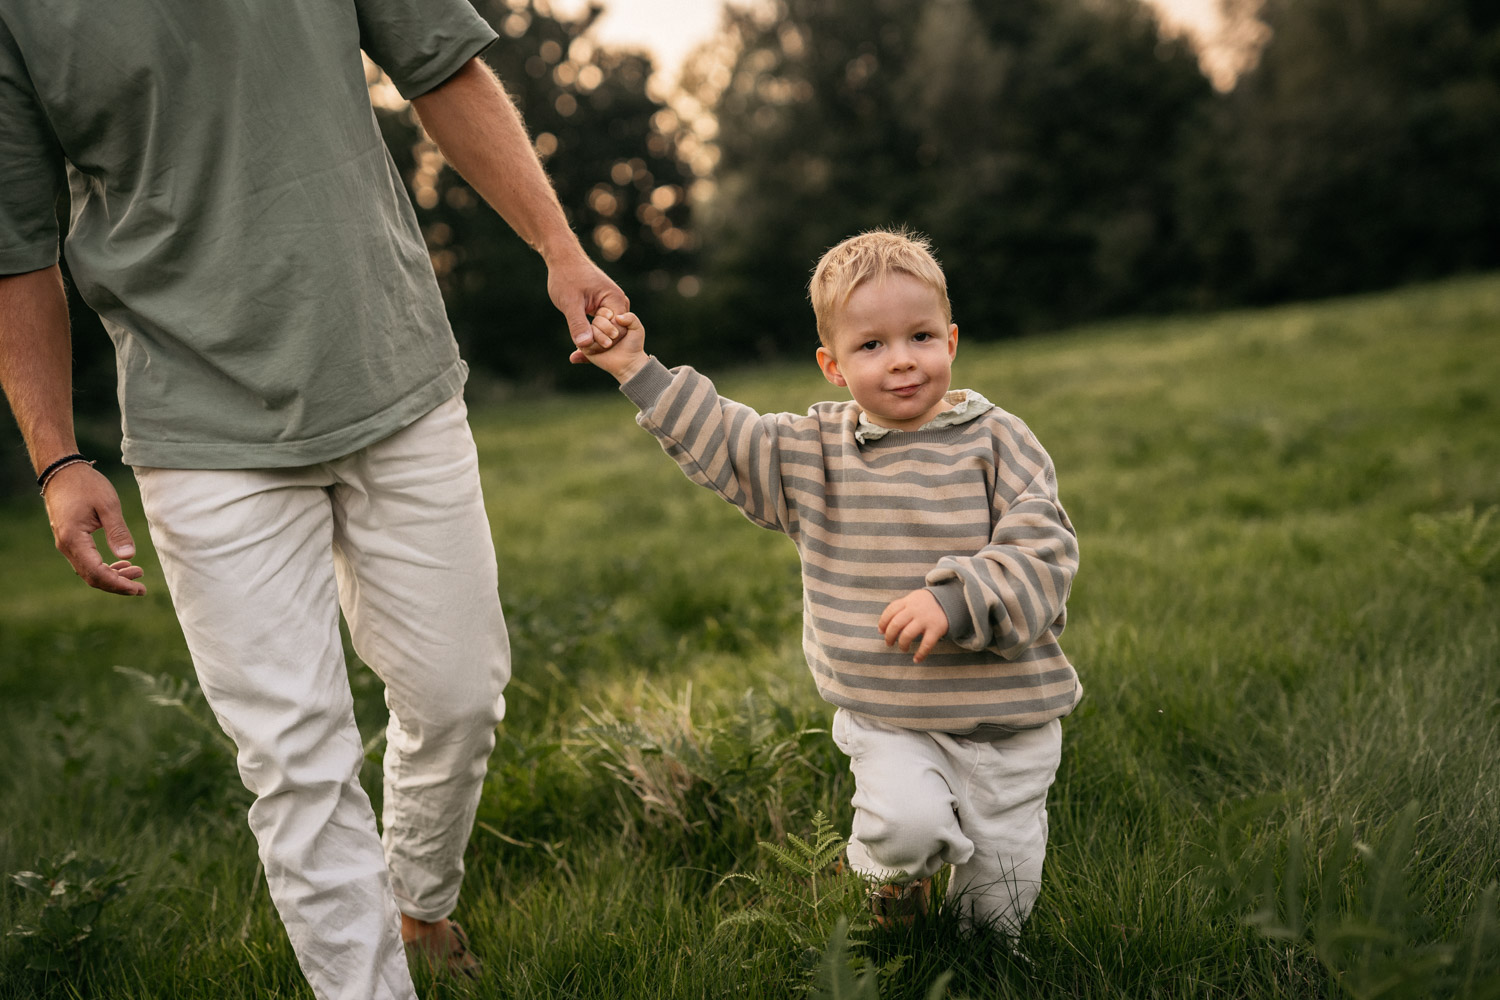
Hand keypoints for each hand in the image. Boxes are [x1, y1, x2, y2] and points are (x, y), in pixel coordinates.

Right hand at [43, 463, 146, 595]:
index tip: (139, 588)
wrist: (62, 471)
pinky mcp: (69, 539)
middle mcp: (66, 546)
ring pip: (89, 570)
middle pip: (92, 577)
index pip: (97, 572)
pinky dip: (104, 566)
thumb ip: (118, 532)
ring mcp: (66, 543)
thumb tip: (129, 556)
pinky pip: (86, 560)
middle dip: (117, 584)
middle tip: (142, 587)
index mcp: (74, 539)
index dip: (118, 584)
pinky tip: (121, 562)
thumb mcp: (108, 505)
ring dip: (112, 575)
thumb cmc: (86, 485)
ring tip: (137, 573)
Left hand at [545, 249, 628, 355]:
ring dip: (596, 337)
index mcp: (615, 299)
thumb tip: (585, 345)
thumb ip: (578, 324)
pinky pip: (603, 324)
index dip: (602, 342)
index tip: (584, 347)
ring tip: (580, 344)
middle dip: (599, 341)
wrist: (563, 258)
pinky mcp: (604, 306)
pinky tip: (582, 337)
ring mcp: (612, 304)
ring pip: (608, 329)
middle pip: (615, 332)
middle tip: (580, 350)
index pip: (617, 331)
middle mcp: (618, 302)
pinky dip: (593, 331)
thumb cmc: (566, 276)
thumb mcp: (570, 302)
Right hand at [577, 308, 648, 381]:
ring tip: (609, 344)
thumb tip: (617, 317)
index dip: (608, 314)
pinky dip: (595, 343)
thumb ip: (631, 318)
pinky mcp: (586, 348)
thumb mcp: (636, 328)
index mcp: (608, 319)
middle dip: (606, 326)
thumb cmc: (633, 344)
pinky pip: (584, 341)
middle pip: (596, 320)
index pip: (602, 310)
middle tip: (615, 336)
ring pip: (589, 329)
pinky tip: (604, 347)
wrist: (629, 362)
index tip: (615, 320)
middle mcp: (598, 327)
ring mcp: (591, 337)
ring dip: (601, 336)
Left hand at [878, 589, 947, 662]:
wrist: (951, 601)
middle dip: (889, 636)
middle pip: (896, 624)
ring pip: (907, 634)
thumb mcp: (913, 600)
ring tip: (903, 648)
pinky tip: (917, 659)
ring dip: (902, 644)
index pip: (890, 611)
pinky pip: (926, 644)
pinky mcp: (936, 628)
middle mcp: (915, 610)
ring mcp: (925, 619)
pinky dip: (920, 654)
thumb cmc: (926, 604)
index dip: (883, 622)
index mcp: (908, 601)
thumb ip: (900, 609)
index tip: (881, 631)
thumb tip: (883, 628)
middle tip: (889, 643)